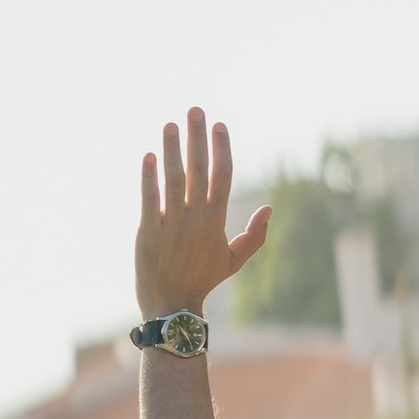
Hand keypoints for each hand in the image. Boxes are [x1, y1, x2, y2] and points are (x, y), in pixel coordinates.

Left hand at [136, 107, 270, 318]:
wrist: (173, 307)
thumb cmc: (202, 281)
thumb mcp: (234, 260)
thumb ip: (255, 235)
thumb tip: (270, 208)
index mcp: (216, 221)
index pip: (222, 176)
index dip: (222, 148)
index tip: (220, 125)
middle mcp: (196, 219)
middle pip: (199, 170)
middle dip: (197, 138)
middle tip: (195, 110)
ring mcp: (172, 224)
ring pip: (173, 180)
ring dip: (172, 149)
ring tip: (170, 124)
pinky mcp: (148, 232)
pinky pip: (149, 199)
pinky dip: (149, 177)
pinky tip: (149, 156)